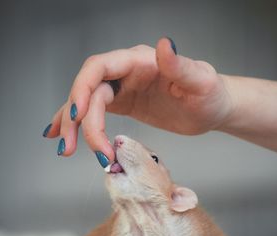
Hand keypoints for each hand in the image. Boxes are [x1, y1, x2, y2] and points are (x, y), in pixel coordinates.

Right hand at [43, 38, 233, 163]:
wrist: (211, 109)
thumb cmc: (210, 95)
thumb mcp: (201, 82)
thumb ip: (181, 66)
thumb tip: (165, 45)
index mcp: (141, 61)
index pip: (100, 67)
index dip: (82, 89)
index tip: (77, 116)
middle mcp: (126, 72)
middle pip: (88, 90)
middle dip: (77, 119)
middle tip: (78, 149)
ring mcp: (123, 88)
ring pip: (86, 103)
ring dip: (73, 126)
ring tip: (66, 149)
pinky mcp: (124, 104)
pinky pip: (95, 112)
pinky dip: (79, 125)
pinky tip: (65, 136)